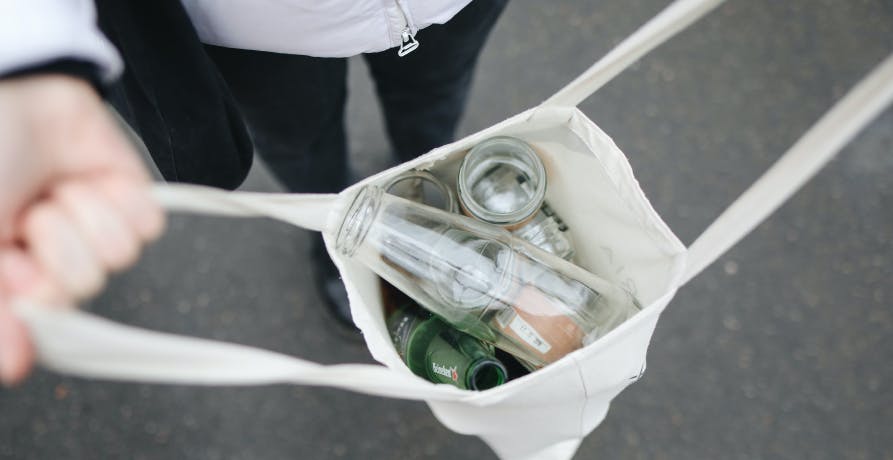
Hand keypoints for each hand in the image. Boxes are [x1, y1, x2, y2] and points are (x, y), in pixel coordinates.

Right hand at [0, 75, 163, 384]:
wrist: (10, 85)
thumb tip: (15, 367)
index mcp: (9, 271)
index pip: (42, 322)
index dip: (30, 301)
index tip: (12, 268)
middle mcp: (51, 254)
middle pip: (80, 290)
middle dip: (51, 249)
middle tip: (25, 216)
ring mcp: (91, 226)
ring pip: (114, 259)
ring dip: (76, 217)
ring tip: (49, 192)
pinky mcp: (130, 198)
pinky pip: (145, 226)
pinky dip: (115, 200)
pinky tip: (83, 179)